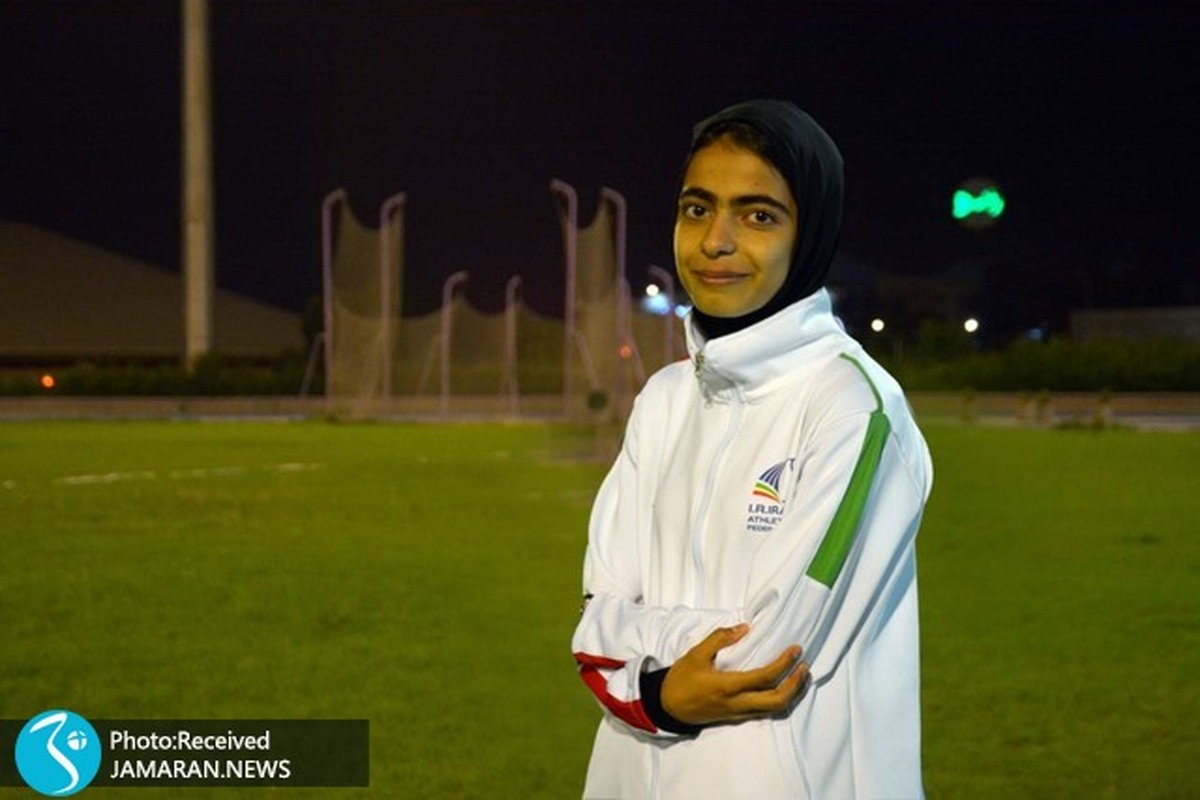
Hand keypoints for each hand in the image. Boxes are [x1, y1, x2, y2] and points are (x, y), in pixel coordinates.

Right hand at [660, 624, 808, 725]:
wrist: (667, 706)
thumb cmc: (680, 679)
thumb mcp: (696, 654)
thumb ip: (720, 638)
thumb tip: (744, 627)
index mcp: (728, 686)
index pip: (765, 677)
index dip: (784, 664)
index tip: (795, 650)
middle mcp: (737, 703)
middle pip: (777, 700)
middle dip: (796, 684)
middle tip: (804, 666)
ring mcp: (738, 713)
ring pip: (773, 709)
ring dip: (792, 694)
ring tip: (801, 676)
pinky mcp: (736, 717)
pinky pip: (764, 712)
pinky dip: (779, 700)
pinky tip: (784, 688)